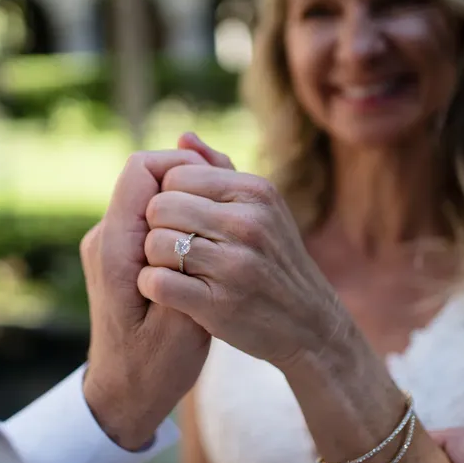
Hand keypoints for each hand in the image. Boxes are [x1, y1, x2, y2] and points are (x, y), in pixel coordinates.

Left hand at [80, 149, 214, 450]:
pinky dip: (170, 232)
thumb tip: (190, 182)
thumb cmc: (159, 365)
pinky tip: (188, 264)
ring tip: (200, 253)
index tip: (214, 197)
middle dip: (184, 194)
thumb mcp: (183, 321)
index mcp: (115, 247)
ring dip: (180, 215)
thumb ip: (186, 253)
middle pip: (148, 179)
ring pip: (150, 199)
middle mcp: (105, 240)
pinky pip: (146, 223)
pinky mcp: (111, 260)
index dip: (180, 169)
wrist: (125, 397)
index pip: (142, 169)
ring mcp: (105, 249)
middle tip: (212, 231)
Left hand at [138, 136, 343, 369]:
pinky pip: (158, 282)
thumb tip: (183, 137)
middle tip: (175, 247)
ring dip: (156, 259)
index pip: (176, 176)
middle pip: (161, 207)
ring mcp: (235, 265)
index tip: (182, 220)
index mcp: (255, 191)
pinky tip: (170, 292)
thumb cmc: (274, 260)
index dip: (169, 198)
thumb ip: (219, 170)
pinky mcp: (219, 305)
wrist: (310, 325)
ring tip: (176, 269)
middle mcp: (248, 223)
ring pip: (156, 244)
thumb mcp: (260, 207)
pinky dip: (154, 287)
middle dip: (158, 227)